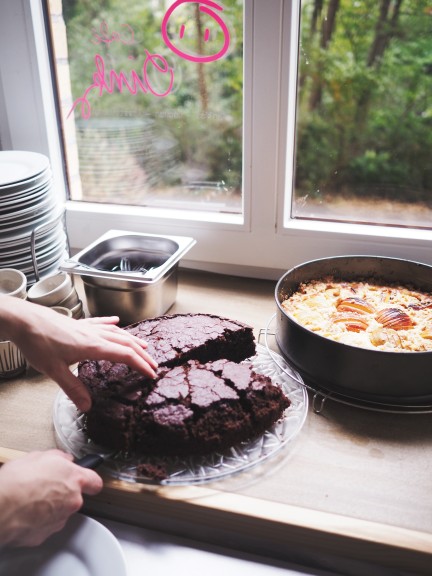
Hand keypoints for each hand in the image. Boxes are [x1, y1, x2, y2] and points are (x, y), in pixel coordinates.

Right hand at [0, 450, 102, 546]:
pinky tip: (25, 513)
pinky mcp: (45, 534)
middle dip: (63, 493)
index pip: (95, 481)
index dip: (89, 481)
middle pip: (75, 497)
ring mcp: (59, 519)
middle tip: (45, 487)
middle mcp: (71, 500)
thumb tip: (63, 459)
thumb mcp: (38, 457)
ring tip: (31, 500)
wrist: (0, 507)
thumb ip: (58, 457)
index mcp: (73, 479)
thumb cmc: (16, 481)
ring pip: (60, 512)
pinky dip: (38, 521)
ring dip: (50, 507)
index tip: (87, 482)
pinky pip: (46, 526)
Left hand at [1, 298, 157, 410]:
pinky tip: (116, 321)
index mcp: (93, 346)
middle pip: (126, 343)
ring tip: (143, 345)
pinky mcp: (78, 323)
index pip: (125, 355)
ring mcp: (87, 327)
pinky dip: (111, 324)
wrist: (24, 320)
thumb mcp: (54, 370)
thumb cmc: (38, 342)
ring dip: (132, 339)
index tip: (151, 374)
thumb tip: (87, 407)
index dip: (141, 365)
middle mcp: (94, 334)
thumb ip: (72, 389)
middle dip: (142, 354)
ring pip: (116, 332)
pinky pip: (101, 323)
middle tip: (154, 364)